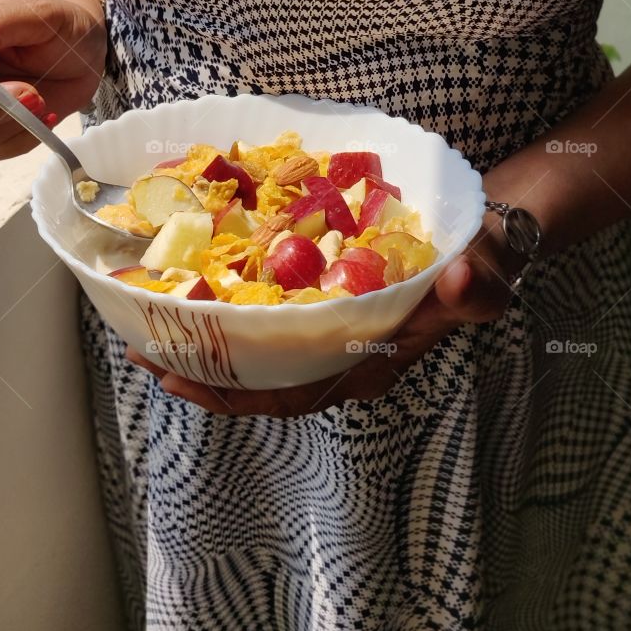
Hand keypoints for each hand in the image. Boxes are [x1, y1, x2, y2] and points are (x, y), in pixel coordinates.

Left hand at [126, 213, 513, 416]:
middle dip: (204, 375)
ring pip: (260, 352)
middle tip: (144, 352)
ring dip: (208, 345)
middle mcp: (345, 353)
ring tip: (152, 326)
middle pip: (264, 381)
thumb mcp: (485, 269)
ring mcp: (333, 329)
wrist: (484, 234)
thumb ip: (476, 284)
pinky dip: (232, 309)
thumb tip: (460, 281)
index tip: (184, 381)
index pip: (296, 393)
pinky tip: (199, 288)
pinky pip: (271, 316)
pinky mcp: (327, 299)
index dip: (238, 396)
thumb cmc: (481, 258)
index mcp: (371, 360)